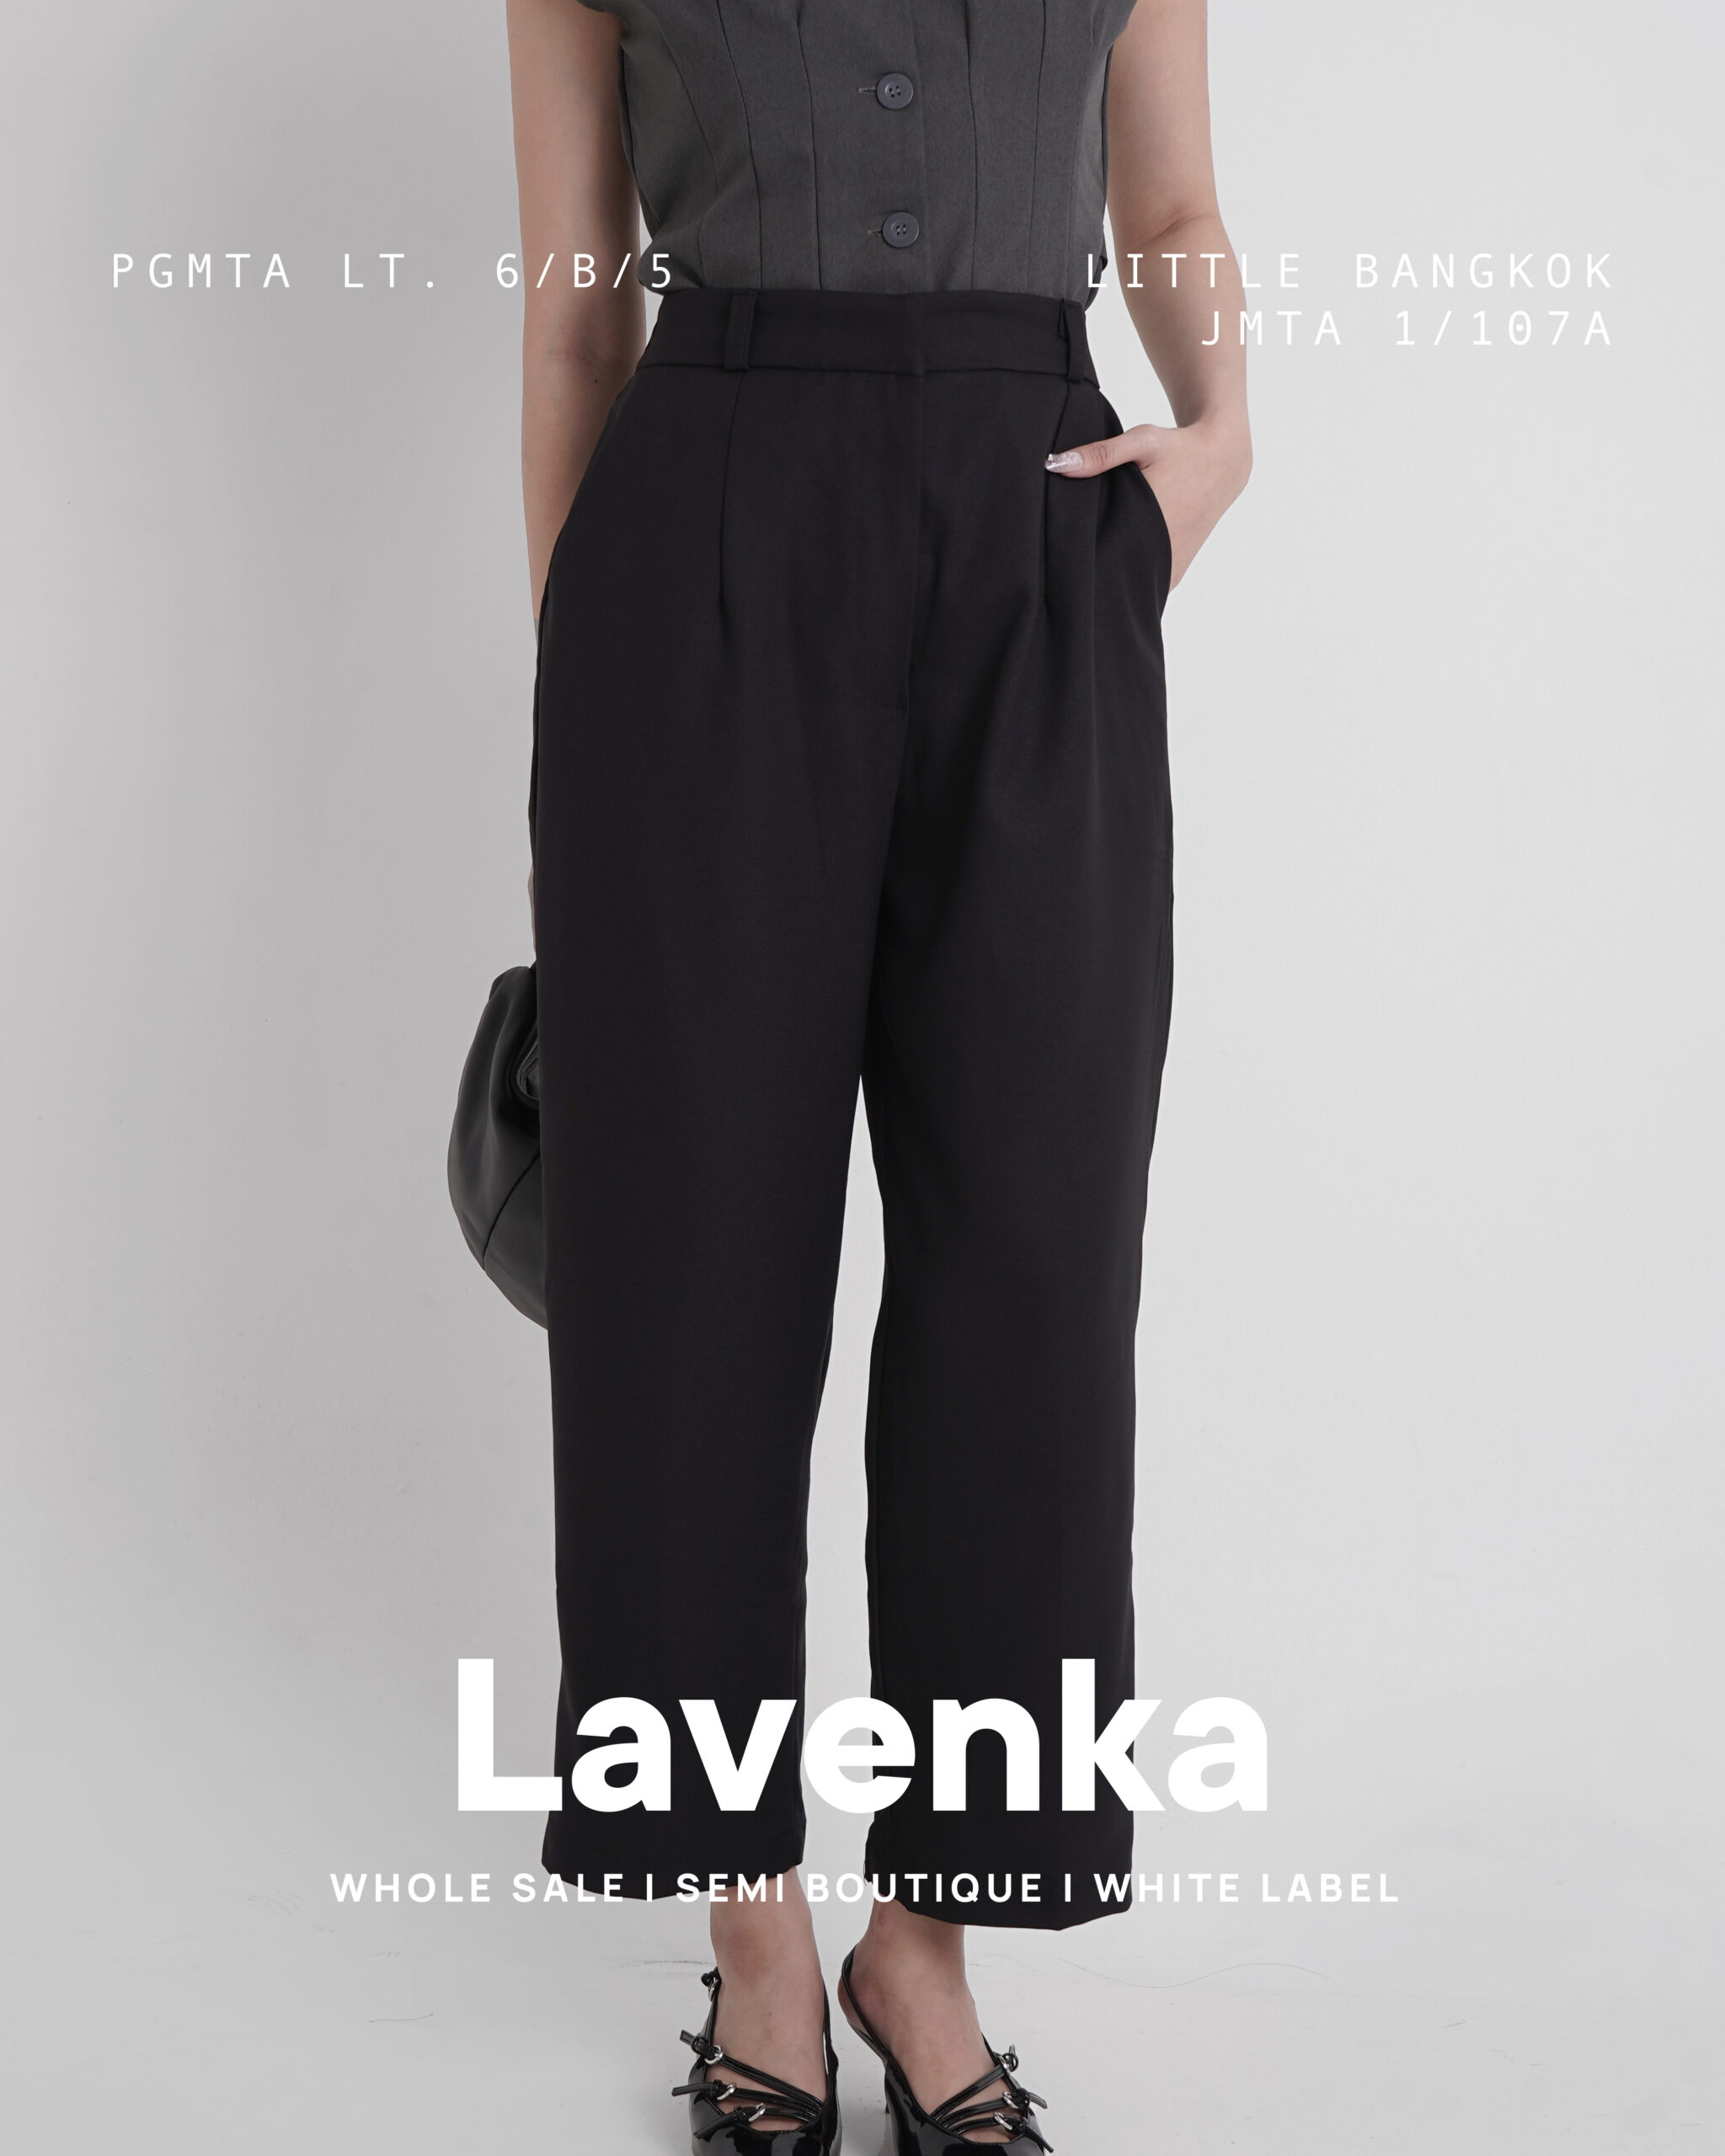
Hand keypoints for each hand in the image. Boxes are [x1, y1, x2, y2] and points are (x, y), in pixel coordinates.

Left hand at [1046, 418, 1250, 590]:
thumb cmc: (1179, 448)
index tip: (1057, 554)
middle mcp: (1162, 554)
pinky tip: (1114, 567)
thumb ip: (1101, 454)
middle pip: (1112, 576)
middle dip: (1091, 570)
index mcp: (1149, 524)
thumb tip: (1056, 464)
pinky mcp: (1175, 574)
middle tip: (1066, 561)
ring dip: (1112, 577)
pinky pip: (1146, 586)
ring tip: (1090, 564)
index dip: (1075, 557)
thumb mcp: (1142, 442)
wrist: (1223, 461)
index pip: (1100, 557)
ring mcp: (1170, 569)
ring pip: (1131, 586)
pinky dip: (1130, 580)